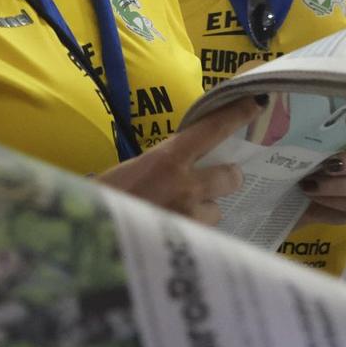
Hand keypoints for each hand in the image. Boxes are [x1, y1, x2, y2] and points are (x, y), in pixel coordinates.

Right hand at [96, 97, 257, 222]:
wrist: (91, 238)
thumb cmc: (103, 202)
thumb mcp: (130, 172)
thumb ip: (161, 166)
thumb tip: (178, 166)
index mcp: (167, 159)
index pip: (212, 129)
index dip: (236, 114)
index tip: (254, 103)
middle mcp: (187, 185)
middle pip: (231, 176)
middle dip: (223, 179)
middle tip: (206, 184)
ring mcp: (192, 217)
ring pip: (216, 210)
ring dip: (203, 211)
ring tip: (178, 217)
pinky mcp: (192, 244)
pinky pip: (205, 236)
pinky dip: (194, 235)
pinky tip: (175, 237)